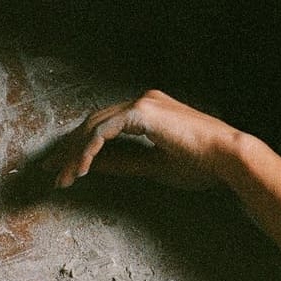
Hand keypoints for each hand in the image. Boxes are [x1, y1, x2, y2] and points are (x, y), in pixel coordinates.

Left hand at [55, 90, 242, 191]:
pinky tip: (82, 169)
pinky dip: (89, 150)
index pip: (104, 126)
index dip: (81, 148)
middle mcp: (143, 101)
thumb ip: (124, 162)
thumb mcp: (154, 165)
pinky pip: (104, 131)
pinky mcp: (142, 111)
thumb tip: (94, 165)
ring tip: (64, 179)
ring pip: (94, 127)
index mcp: (148, 111)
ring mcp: (143, 103)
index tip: (65, 170)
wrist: (227, 157)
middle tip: (53, 174)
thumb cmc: (202, 164)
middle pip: (93, 124)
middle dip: (70, 150)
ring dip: (75, 154)